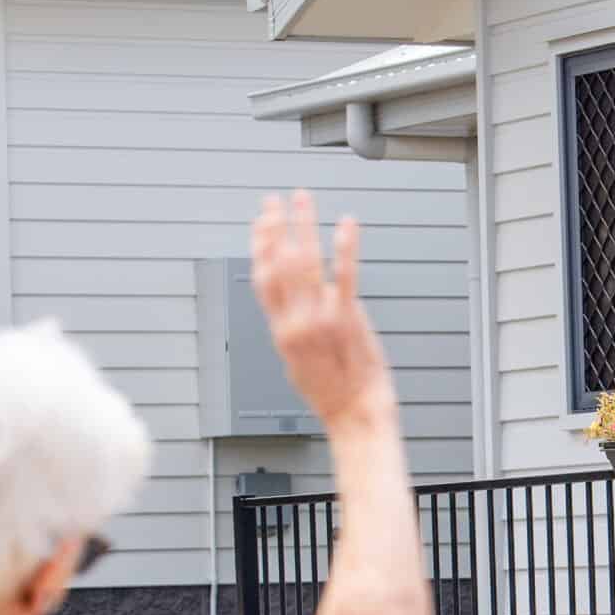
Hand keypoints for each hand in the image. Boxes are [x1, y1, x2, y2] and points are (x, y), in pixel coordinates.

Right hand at [251, 191, 394, 431]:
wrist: (355, 414)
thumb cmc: (333, 393)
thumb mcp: (300, 361)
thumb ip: (297, 327)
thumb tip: (302, 302)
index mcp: (281, 331)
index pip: (262, 280)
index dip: (259, 248)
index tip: (261, 224)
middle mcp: (295, 322)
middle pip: (279, 264)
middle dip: (276, 227)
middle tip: (273, 201)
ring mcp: (320, 318)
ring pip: (306, 262)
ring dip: (303, 225)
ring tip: (302, 199)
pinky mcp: (348, 318)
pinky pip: (345, 275)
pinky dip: (345, 247)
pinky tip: (346, 224)